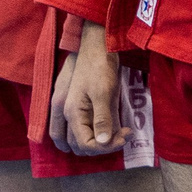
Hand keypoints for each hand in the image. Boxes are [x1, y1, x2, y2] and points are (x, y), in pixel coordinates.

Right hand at [58, 27, 120, 153]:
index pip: (84, 144)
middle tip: (123, 136)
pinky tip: (113, 126)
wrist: (97, 44)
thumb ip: (102, 118)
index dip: (104, 147)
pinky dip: (97, 132)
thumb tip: (102, 142)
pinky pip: (83, 126)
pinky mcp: (78, 103)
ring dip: (99, 141)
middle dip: (101, 146)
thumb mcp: (103, 92)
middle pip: (78, 145)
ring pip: (80, 137)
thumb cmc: (99, 66)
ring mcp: (71, 108)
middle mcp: (67, 113)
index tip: (124, 138)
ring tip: (121, 132)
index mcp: (70, 112)